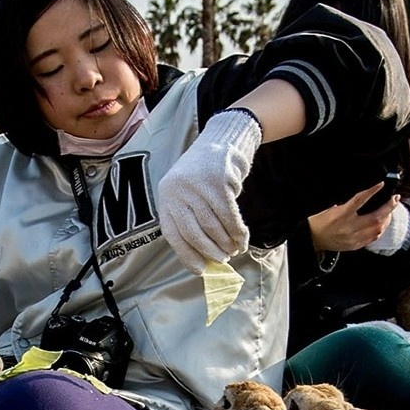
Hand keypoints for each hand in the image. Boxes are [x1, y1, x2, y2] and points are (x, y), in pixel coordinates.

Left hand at [156, 109, 259, 270]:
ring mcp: (198, 185)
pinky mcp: (218, 180)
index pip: (173, 233)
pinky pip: (229, 215)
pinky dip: (238, 231)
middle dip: (210, 251)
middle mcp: (178, 190)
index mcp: (166, 195)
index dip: (186, 255)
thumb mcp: (187, 192)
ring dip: (226, 243)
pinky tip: (242, 238)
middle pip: (193, 232)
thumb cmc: (204, 175)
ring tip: (235, 250)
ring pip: (213, 226)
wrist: (221, 140)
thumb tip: (203, 257)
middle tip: (223, 260)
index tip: (200, 269)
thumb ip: (190, 219)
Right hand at [307, 185, 394, 253]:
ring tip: (390, 210)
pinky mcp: (355, 246)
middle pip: (376, 218)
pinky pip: (373, 238)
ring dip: (387, 218)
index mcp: (341, 215)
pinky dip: (380, 229)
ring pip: (378, 229)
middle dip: (389, 207)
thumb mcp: (330, 207)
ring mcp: (354, 238)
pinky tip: (383, 223)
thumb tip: (363, 196)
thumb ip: (346, 202)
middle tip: (395, 199)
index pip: (360, 200)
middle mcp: (349, 227)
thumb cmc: (319, 221)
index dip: (372, 191)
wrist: (312, 239)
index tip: (381, 184)